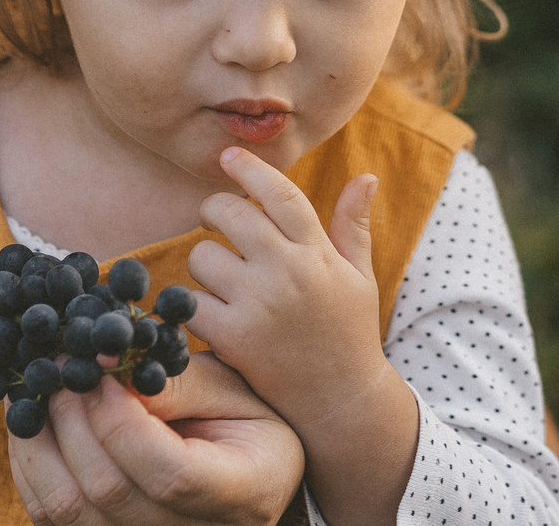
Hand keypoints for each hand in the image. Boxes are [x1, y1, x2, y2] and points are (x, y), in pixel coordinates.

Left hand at [6, 355, 303, 525]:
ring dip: (38, 439)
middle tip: (59, 364)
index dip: (121, 420)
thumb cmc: (238, 416)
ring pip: (66, 510)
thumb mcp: (227, 386)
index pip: (169, 474)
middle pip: (108, 492)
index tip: (101, 367)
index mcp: (244, 493)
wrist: (243, 463)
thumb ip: (171, 382)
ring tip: (37, 386)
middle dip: (72, 418)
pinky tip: (32, 418)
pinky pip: (48, 514)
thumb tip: (102, 368)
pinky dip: (30, 462)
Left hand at [187, 151, 418, 525]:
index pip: (280, 194)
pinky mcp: (234, 338)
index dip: (250, 169)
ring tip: (219, 277)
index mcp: (317, 253)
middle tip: (215, 221)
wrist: (341, 402)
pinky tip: (207, 311)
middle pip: (231, 214)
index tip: (228, 156)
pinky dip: (192, 304)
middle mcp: (288, 272)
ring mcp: (259, 305)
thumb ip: (352, 225)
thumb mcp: (359, 277)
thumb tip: (367, 175)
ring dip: (203, 262)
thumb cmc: (348, 333)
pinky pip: (191, 301)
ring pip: (202, 255)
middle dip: (215, 210)